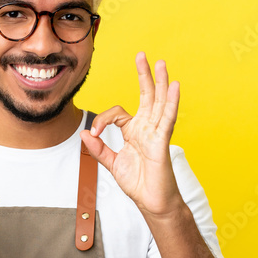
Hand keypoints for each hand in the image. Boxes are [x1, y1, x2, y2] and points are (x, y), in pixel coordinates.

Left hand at [80, 52, 183, 217]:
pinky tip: (174, 86)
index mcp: (134, 131)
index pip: (117, 113)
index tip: (93, 134)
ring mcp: (156, 134)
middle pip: (147, 96)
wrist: (151, 203)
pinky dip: (171, 102)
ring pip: (159, 103)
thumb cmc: (137, 183)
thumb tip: (84, 134)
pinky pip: (167, 119)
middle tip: (142, 55)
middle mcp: (147, 128)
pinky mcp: (162, 143)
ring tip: (161, 63)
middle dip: (144, 75)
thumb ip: (98, 149)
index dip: (102, 120)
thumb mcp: (112, 164)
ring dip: (160, 82)